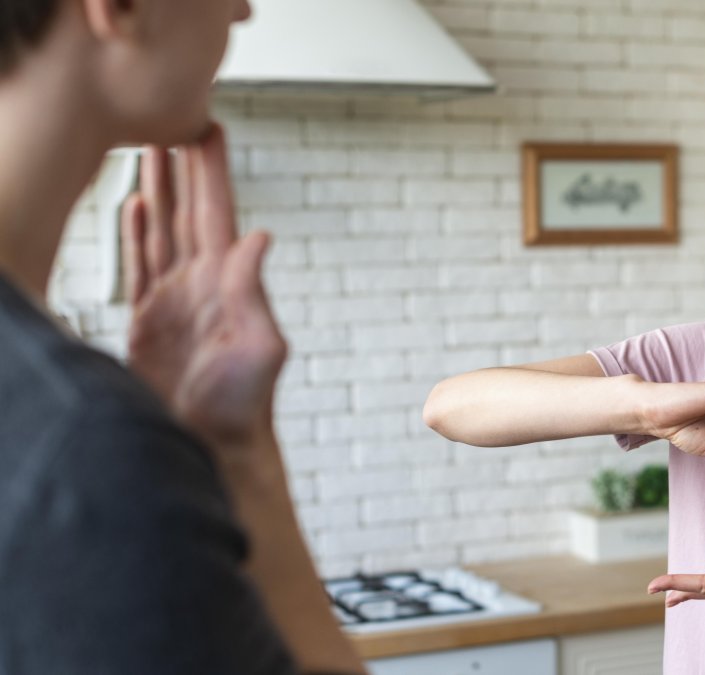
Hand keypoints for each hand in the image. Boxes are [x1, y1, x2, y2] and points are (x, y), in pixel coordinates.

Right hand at [121, 123, 286, 452]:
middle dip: (180, 165)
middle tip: (171, 119)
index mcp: (228, 282)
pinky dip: (137, 234)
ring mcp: (175, 300)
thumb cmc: (244, 406)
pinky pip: (141, 266)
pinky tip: (136, 207)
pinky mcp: (149, 322)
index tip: (207, 127)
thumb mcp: (260, 346)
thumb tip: (259, 237)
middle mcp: (203, 283)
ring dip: (157, 189)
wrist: (215, 446)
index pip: (218, 213)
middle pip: (188, 210)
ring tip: (146, 149)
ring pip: (163, 230)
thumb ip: (254, 292)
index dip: (211, 171)